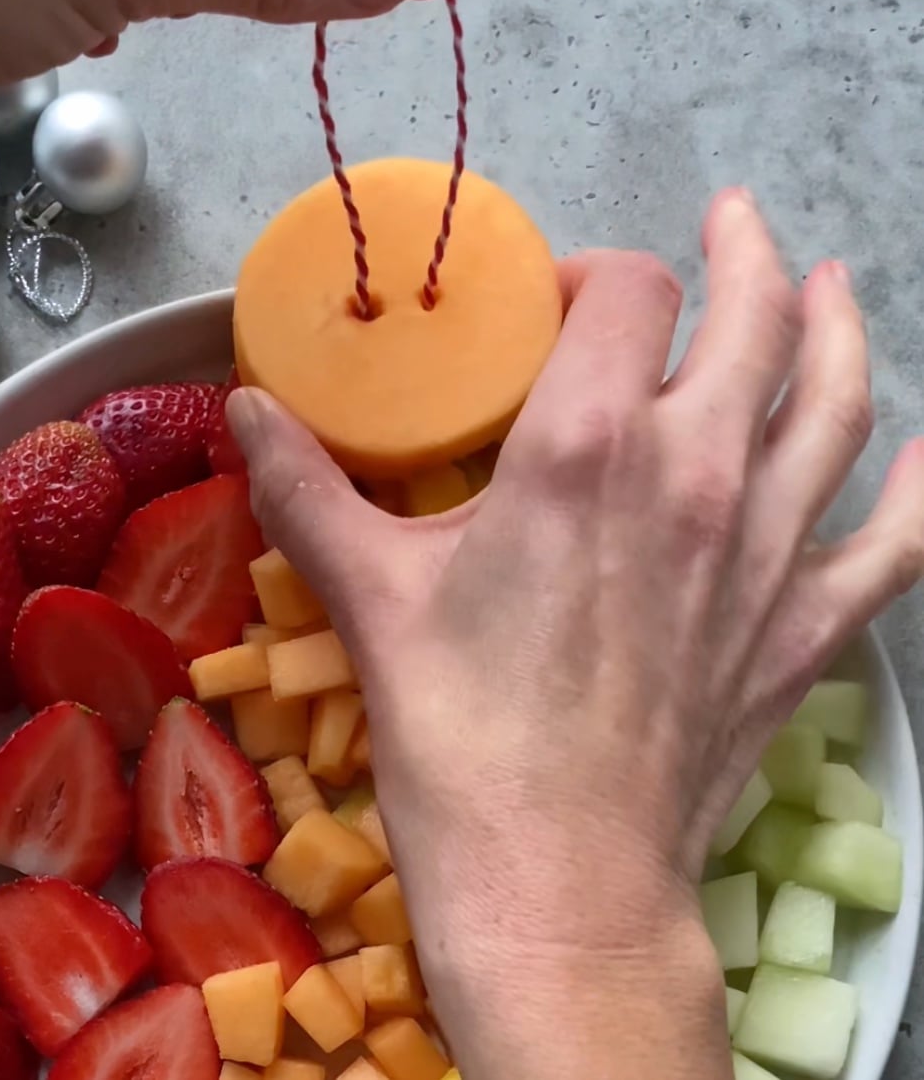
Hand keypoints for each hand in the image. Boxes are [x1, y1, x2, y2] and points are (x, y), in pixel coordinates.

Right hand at [227, 188, 923, 1078]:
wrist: (556, 878)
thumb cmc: (457, 730)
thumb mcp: (367, 593)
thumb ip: (305, 487)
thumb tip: (244, 408)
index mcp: (587, 447)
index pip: (631, 294)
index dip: (599, 273)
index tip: (561, 301)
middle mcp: (697, 473)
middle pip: (757, 320)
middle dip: (744, 256)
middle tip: (733, 224)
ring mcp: (766, 549)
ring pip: (839, 403)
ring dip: (839, 328)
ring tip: (829, 284)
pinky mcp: (803, 627)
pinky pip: (892, 540)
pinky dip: (915, 487)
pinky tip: (921, 452)